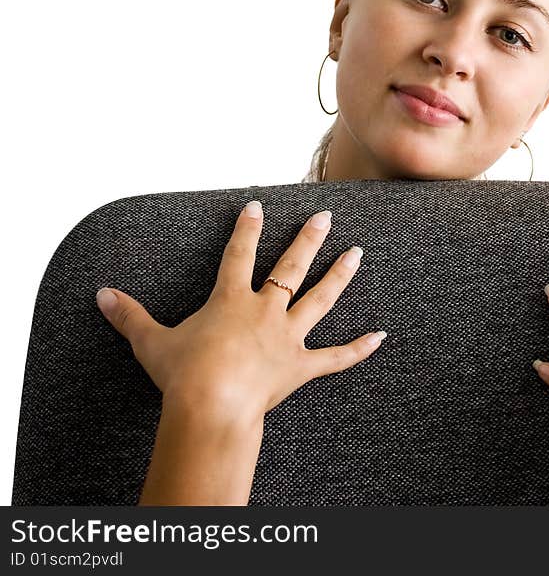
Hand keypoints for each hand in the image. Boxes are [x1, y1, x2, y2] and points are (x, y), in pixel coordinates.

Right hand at [96, 200, 384, 417]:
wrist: (211, 408)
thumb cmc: (182, 375)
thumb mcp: (150, 342)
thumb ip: (129, 316)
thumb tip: (100, 295)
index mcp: (231, 301)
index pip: (238, 254)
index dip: (247, 228)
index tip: (256, 206)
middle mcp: (265, 311)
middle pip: (290, 267)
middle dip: (308, 238)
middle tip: (325, 215)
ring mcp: (287, 338)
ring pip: (321, 299)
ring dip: (340, 275)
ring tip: (357, 253)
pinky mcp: (301, 367)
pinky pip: (336, 357)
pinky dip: (359, 348)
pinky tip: (381, 335)